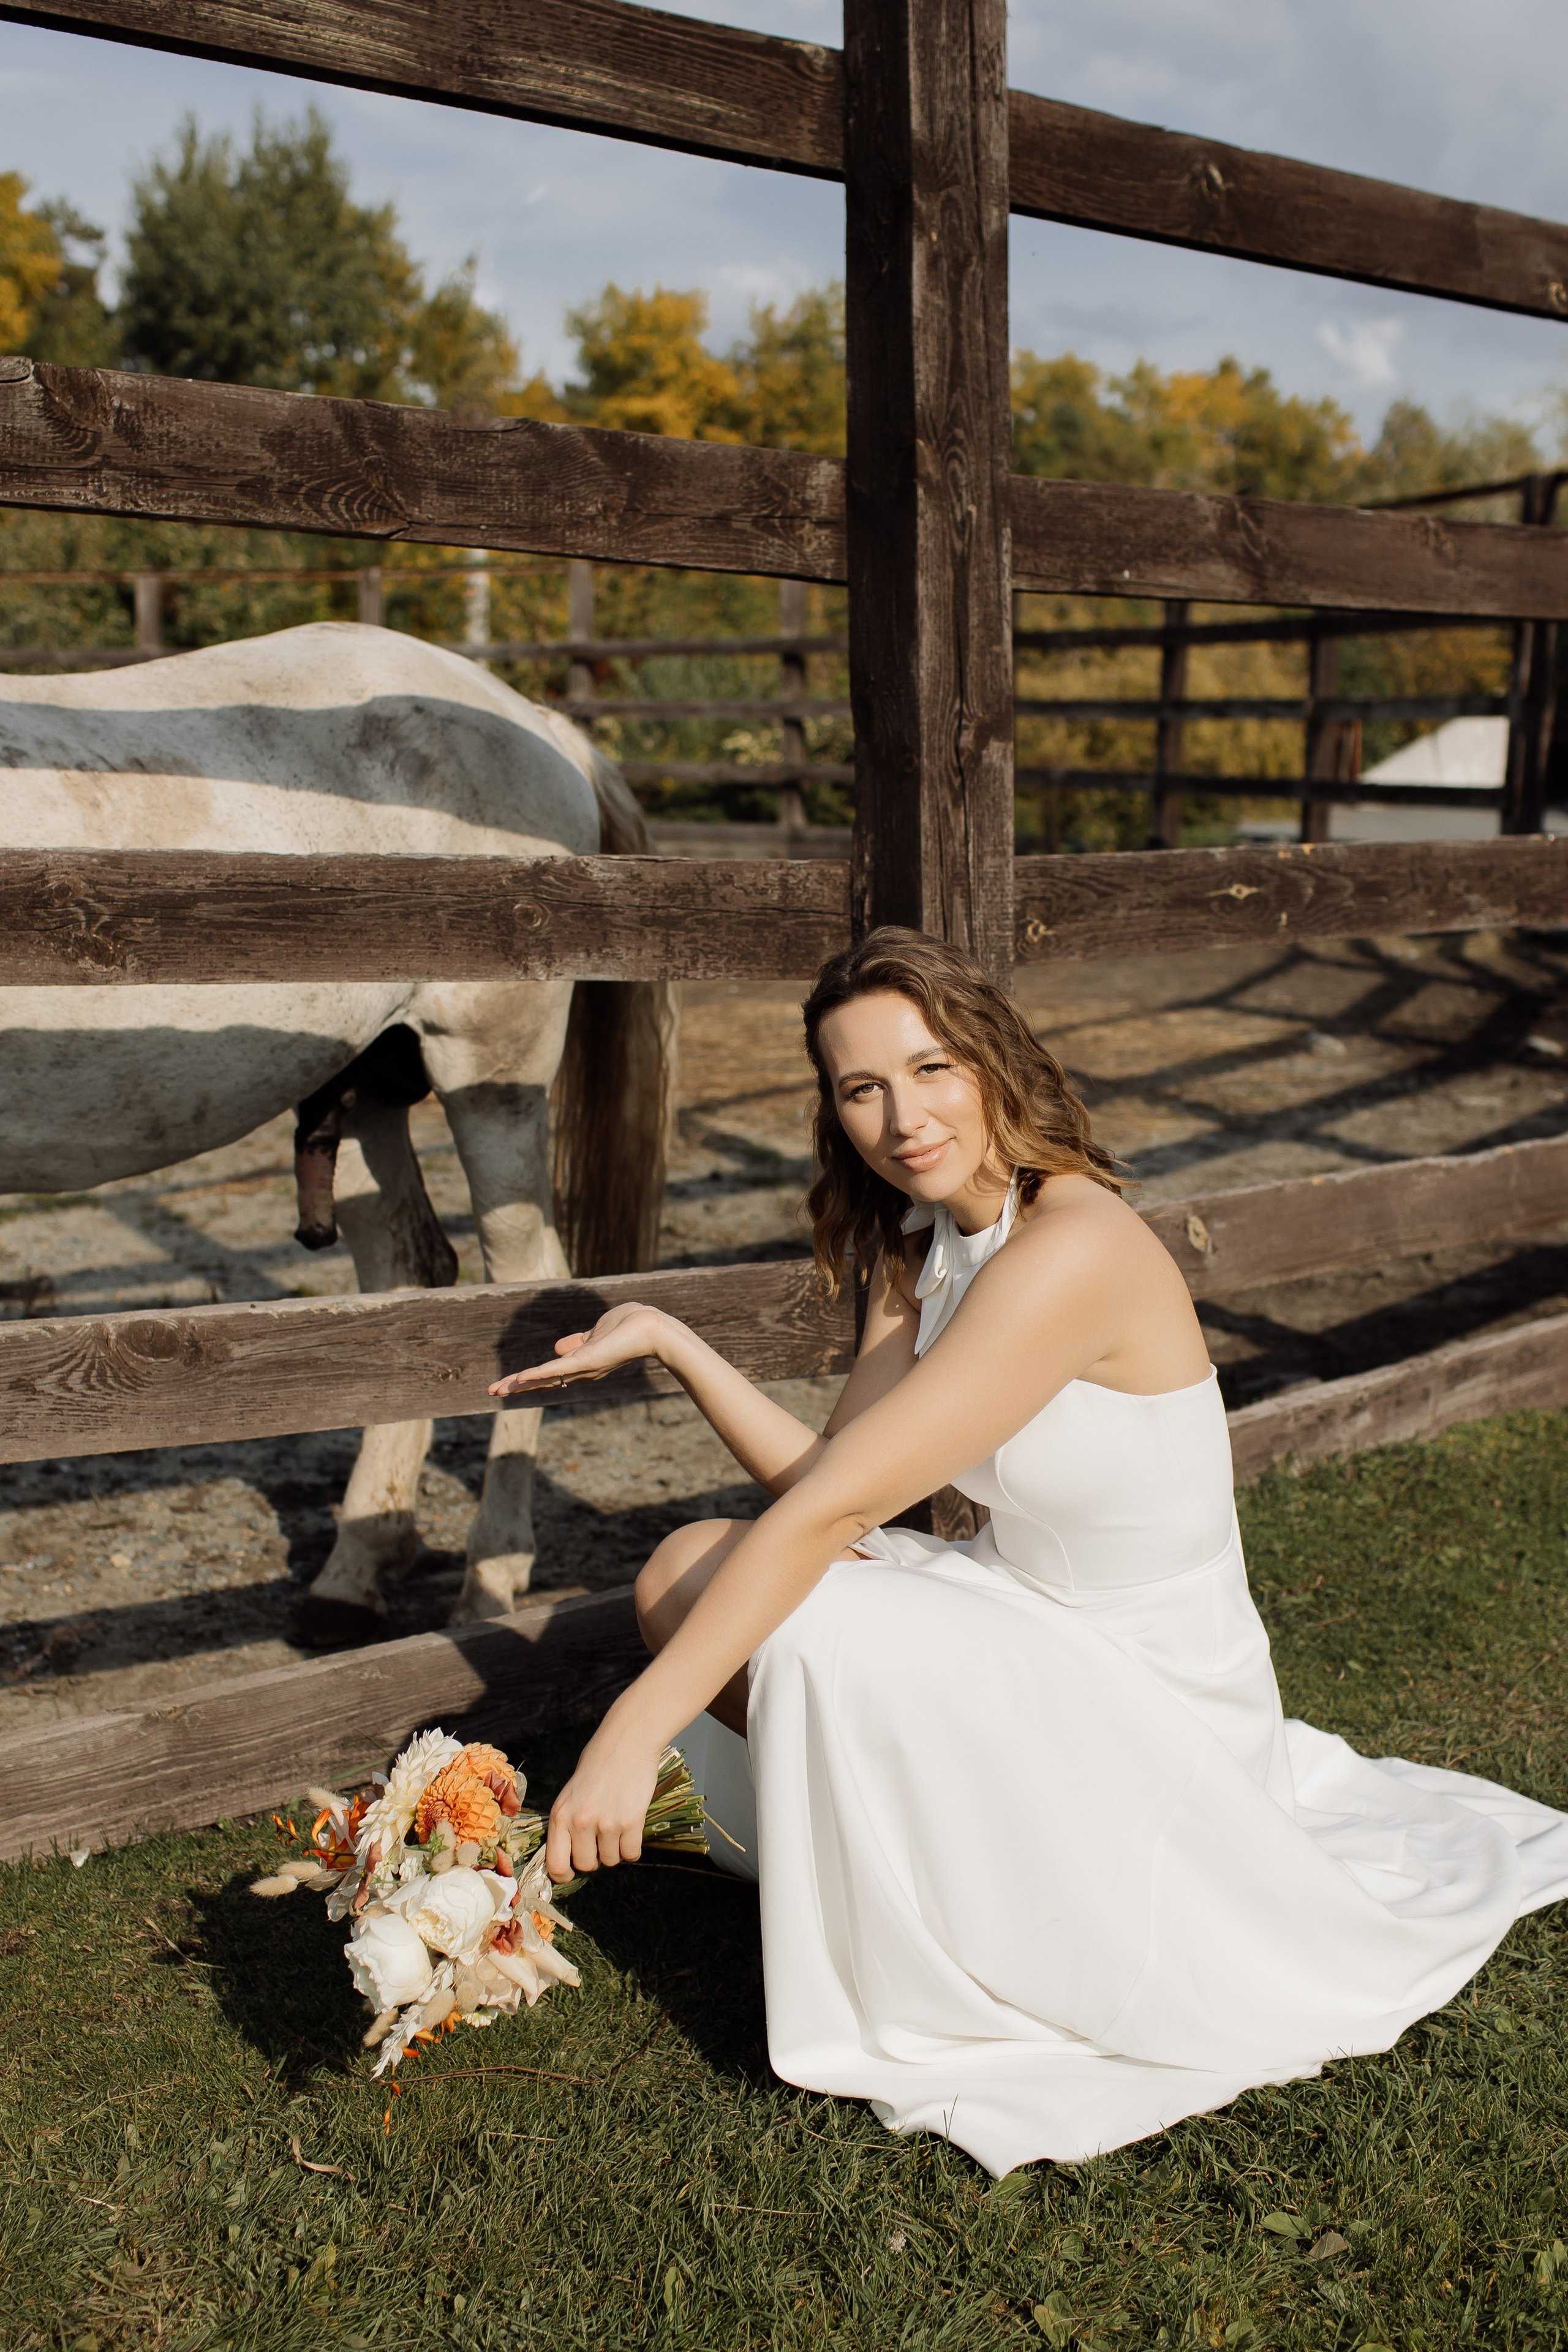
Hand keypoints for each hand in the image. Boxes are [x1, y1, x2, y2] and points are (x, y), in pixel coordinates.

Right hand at [488, 1303, 670, 1398]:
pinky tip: (520, 1379)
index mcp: (581, 1363)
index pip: (549, 1373)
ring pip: (545, 1378)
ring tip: (497, 1389)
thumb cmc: (630, 1326)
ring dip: (519, 1384)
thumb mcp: (596, 1333)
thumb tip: (557, 1348)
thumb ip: (577, 1342)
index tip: (507, 1382)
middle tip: (492, 1391)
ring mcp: (583, 1368)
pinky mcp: (586, 1361)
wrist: (652, 1327)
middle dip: (516, 1386)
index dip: (527, 1378)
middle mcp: (580, 1371)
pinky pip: (558, 1369)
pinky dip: (539, 1374)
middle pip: (542, 1381)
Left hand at [546, 1715, 663, 1878]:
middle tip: (601, 1840)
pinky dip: (632, 1847)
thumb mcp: (570, 1793)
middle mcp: (580, 1822)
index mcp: (560, 1815)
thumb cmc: (597, 1765)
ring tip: (617, 1826)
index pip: (555, 1865)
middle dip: (595, 1858)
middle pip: (587, 1865)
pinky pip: (631, 1853)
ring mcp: (607, 1823)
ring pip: (611, 1860)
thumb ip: (567, 1823)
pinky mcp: (631, 1821)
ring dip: (615, 1849)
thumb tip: (570, 1856)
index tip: (572, 1870)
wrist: (626, 1743)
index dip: (565, 1874)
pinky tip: (631, 1828)